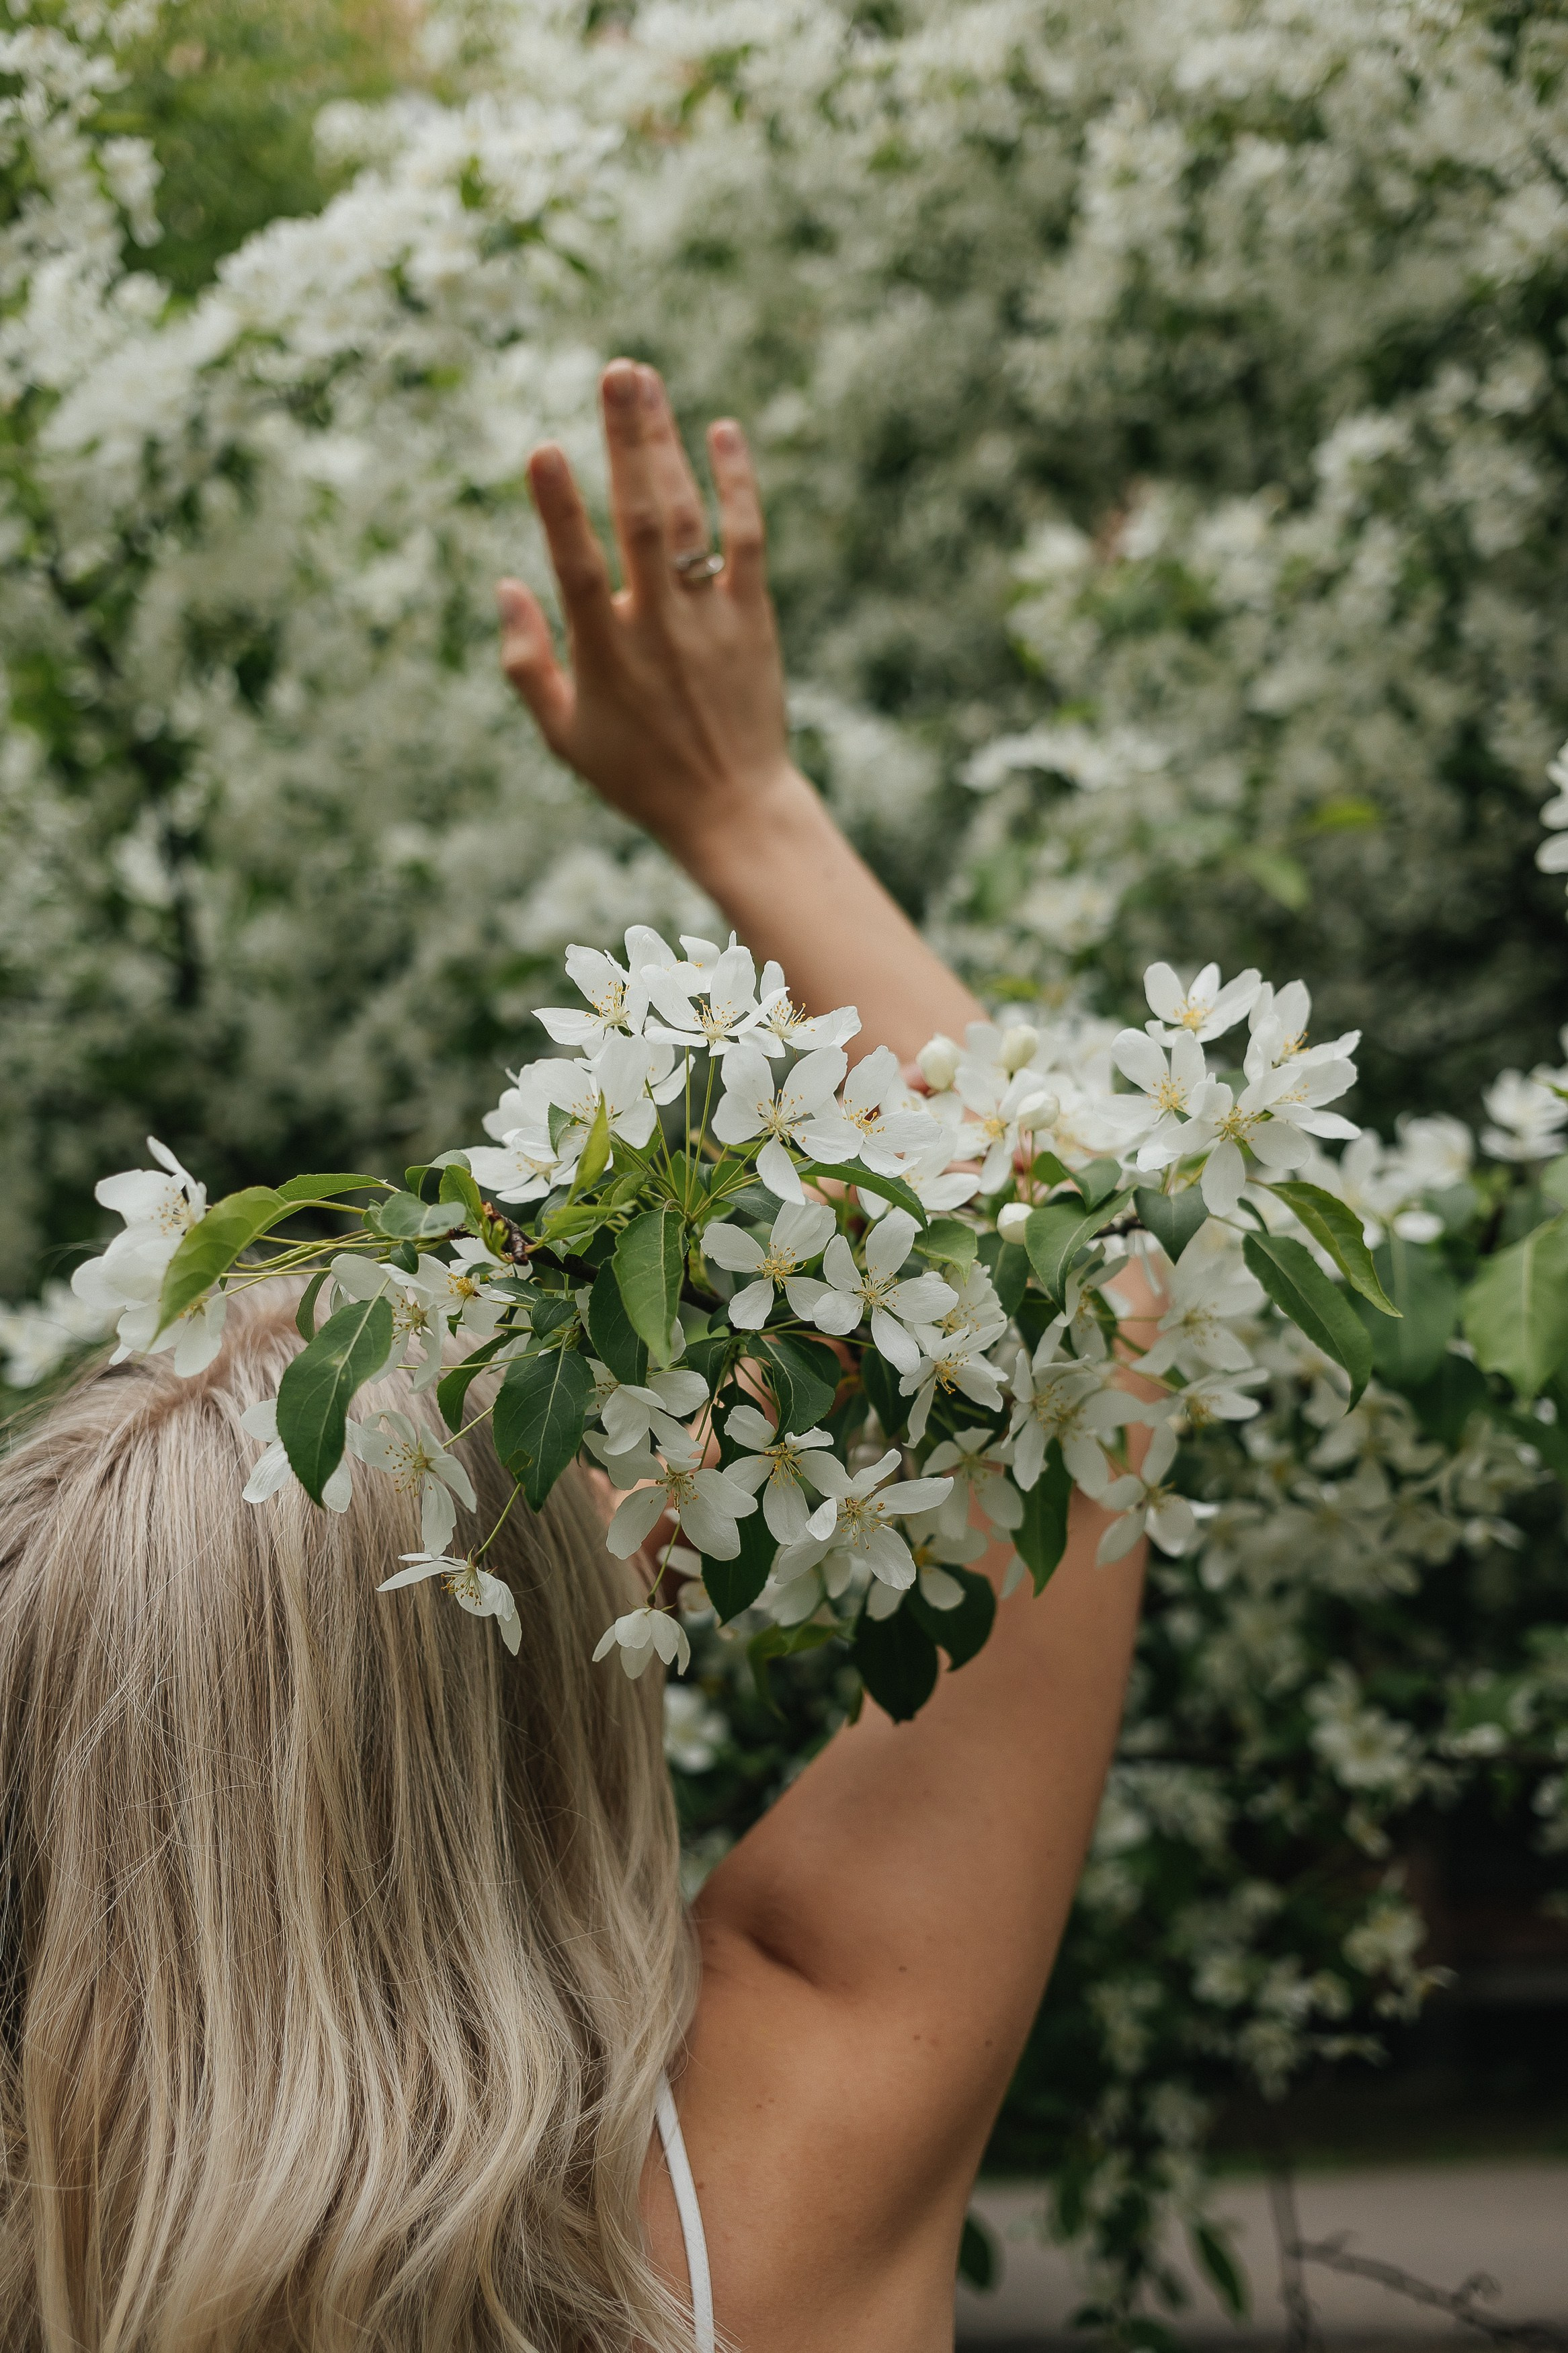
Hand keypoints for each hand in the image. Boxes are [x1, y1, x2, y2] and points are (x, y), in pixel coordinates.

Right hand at [499, 358, 983, 1058]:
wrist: (734, 810)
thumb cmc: (639, 777)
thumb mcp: (566, 737)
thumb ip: (529, 664)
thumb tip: (506, 585)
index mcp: (606, 654)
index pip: (577, 569)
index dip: (560, 510)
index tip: (544, 450)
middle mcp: (660, 626)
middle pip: (642, 519)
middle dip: (627, 442)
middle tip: (616, 374)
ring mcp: (711, 617)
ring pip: (689, 517)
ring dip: (667, 444)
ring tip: (646, 380)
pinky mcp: (753, 617)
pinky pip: (748, 540)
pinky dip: (739, 484)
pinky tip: (723, 431)